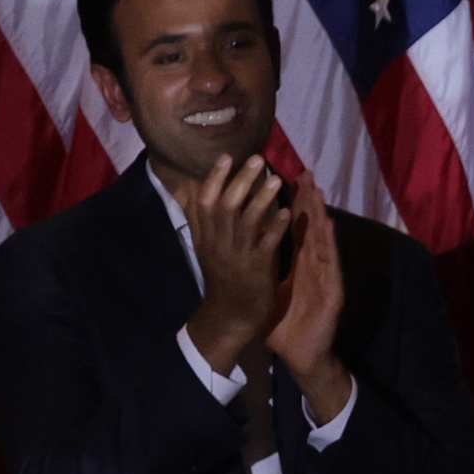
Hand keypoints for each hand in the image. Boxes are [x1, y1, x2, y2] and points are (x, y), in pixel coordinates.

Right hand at [180, 154, 289, 375]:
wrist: (230, 316)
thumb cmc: (222, 276)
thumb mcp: (203, 245)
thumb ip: (198, 217)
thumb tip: (186, 186)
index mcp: (204, 236)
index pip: (203, 202)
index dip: (214, 178)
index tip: (226, 156)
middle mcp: (217, 243)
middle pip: (224, 206)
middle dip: (241, 180)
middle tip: (258, 159)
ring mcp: (236, 256)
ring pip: (246, 222)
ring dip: (261, 198)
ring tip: (276, 179)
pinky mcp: (255, 270)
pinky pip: (265, 245)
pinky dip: (275, 228)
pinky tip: (286, 213)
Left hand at [266, 170, 352, 422]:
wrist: (303, 354)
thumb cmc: (285, 325)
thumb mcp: (267, 291)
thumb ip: (258, 267)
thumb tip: (236, 250)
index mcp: (298, 266)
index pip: (294, 230)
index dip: (290, 205)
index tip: (283, 179)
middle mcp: (313, 267)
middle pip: (310, 228)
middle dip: (307, 200)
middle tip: (303, 172)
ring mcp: (324, 277)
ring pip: (321, 240)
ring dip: (320, 214)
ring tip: (316, 188)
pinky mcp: (333, 291)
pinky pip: (330, 264)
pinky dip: (329, 243)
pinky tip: (328, 224)